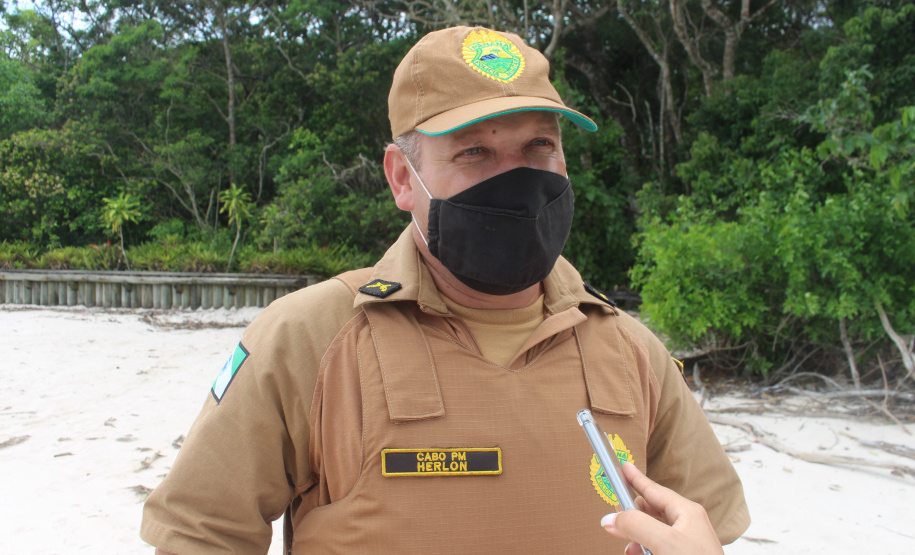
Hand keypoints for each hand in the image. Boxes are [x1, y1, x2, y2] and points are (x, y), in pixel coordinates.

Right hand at [600, 462, 723, 554]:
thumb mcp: (664, 542)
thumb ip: (635, 525)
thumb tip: (611, 518)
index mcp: (687, 513)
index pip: (654, 490)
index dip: (636, 478)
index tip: (623, 466)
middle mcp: (687, 526)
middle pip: (651, 512)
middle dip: (633, 517)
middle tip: (616, 519)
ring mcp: (685, 545)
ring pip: (652, 534)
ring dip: (638, 540)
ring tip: (633, 549)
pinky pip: (657, 549)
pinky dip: (646, 551)